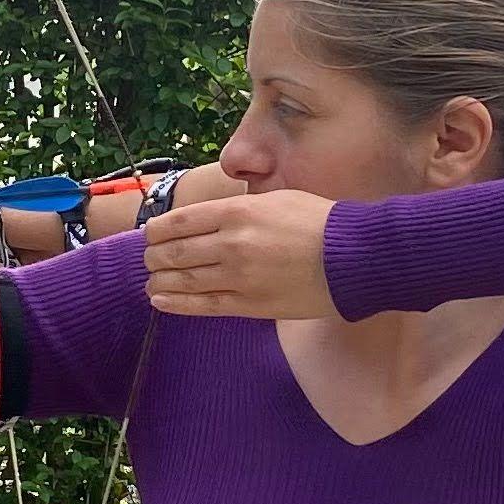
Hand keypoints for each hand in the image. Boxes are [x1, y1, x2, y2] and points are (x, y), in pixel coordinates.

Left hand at [141, 187, 333, 318]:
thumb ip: (238, 209)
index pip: (178, 222)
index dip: (156, 231)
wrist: (352, 257)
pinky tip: (159, 300)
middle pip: (173, 252)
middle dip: (154, 258)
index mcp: (237, 211)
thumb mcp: (275, 198)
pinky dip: (175, 303)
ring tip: (152, 282)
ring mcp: (238, 276)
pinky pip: (202, 306)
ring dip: (159, 281)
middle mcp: (231, 243)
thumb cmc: (318, 222)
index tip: (150, 236)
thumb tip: (208, 218)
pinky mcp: (248, 305)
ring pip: (182, 280)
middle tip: (150, 261)